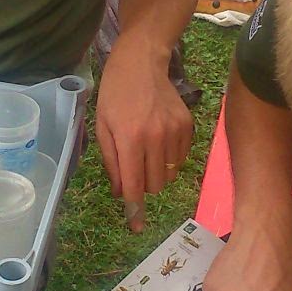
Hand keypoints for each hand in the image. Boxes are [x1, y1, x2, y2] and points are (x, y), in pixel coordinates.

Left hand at [94, 36, 193, 231]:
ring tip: (146, 150)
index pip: (135, 184)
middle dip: (144, 187)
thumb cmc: (114, 95)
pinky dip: (170, 160)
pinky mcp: (188, 126)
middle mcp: (155, 137)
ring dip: (157, 173)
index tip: (136, 227)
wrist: (141, 63)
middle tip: (135, 170)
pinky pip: (182, 159)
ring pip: (170, 175)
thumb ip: (112, 162)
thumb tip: (123, 192)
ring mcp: (175, 131)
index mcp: (130, 139)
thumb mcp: (102, 127)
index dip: (135, 208)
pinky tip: (159, 141)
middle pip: (156, 185)